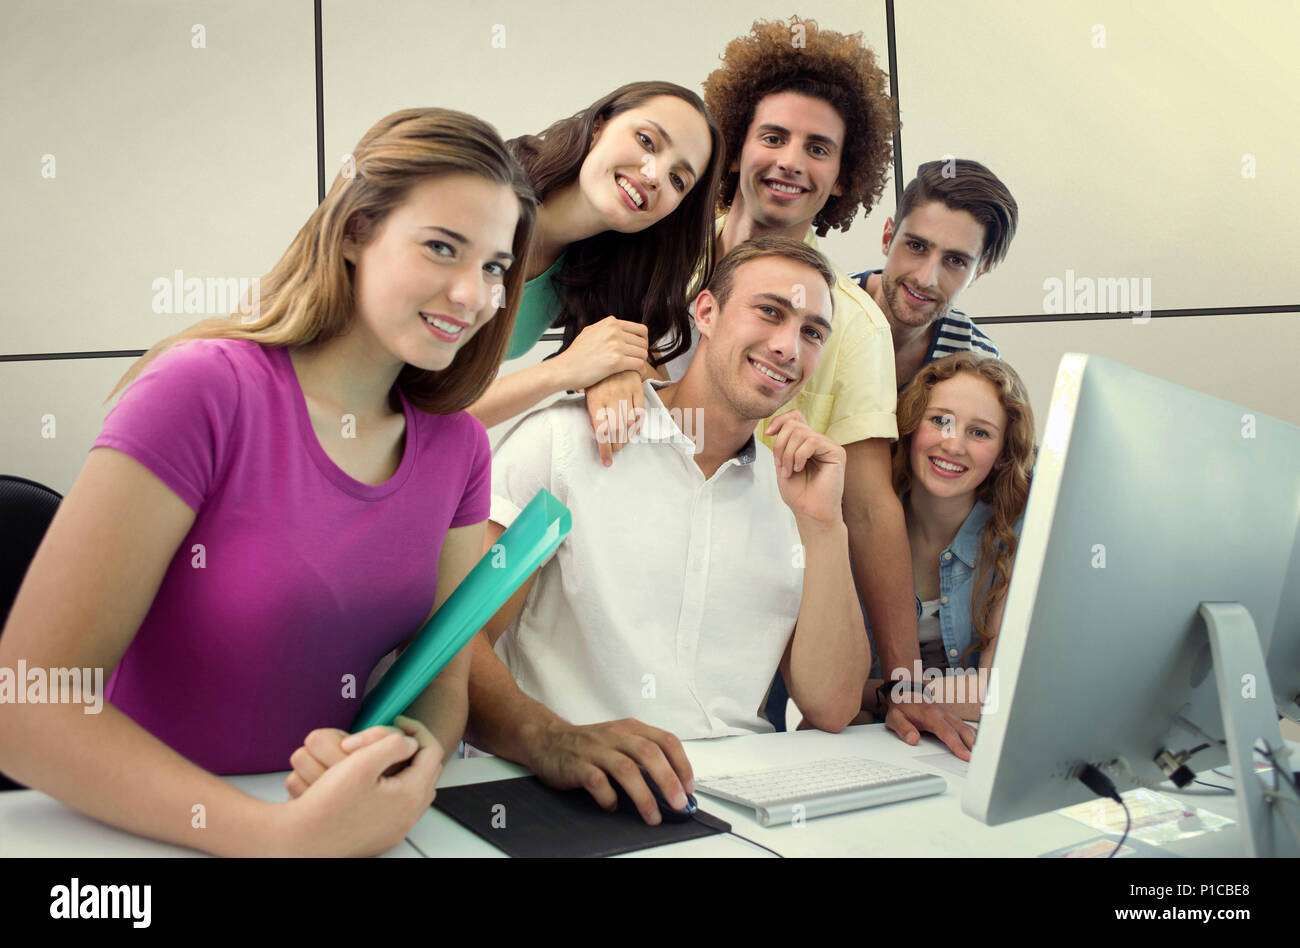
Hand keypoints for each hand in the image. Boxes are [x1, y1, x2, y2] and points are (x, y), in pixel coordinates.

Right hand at [278, 721, 441, 855]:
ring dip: (403, 769)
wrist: (300, 840)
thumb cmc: (326, 806)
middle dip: (411, 750)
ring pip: (413, 790)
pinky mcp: (381, 836)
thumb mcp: (362, 762)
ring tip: (380, 756)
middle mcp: (407, 817)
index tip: (398, 721)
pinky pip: (397, 807)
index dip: (416, 730)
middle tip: (389, 738)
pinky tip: (371, 780)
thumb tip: (409, 743)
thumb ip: (393, 744)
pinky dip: (391, 788)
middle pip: (426, 772)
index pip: (432, 752)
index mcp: (409, 796)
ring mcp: (395, 829)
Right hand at [529, 718, 693, 825]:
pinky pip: (597, 782)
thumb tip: (673, 786)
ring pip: (626, 769)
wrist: (547, 739)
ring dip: (644, 795)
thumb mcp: (620, 740)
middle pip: (649, 754)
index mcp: (631, 728)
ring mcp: (595, 749)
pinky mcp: (577, 765)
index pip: (666, 741)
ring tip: (652, 816)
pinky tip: (612, 806)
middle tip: (679, 804)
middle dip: (668, 781)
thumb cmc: (588, 745)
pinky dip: (609, 797)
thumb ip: (643, 756)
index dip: (682, 764)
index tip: (688, 787)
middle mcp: (616, 735)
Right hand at [555, 316, 648, 392]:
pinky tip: (638, 374)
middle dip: (642, 353)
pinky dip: (641, 371)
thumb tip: (617, 328)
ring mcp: (615, 345)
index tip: (639, 350)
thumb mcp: (590, 332)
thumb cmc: (575, 356)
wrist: (564, 369)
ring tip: (636, 369)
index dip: (642, 341)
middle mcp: (614, 331)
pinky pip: (639, 364)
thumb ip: (605, 329)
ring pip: (643, 353)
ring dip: (642, 362)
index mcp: (610, 323)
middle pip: (643, 342)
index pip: (640, 329)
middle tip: (638, 361)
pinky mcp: (616, 361)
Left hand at [585, 369, 645, 465]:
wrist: (609, 352)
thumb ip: (593, 412)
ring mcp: (625, 391)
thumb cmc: (597, 377)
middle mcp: (610, 396)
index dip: (605, 449)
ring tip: (623, 443)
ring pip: (629, 424)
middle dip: (616, 446)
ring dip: (627, 439)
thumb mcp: (588, 392)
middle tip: (615, 450)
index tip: (607, 460)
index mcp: (595, 399)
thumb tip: (599, 436)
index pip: (601, 431)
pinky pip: (640, 412)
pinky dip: (638, 425)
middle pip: (616, 431)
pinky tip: (633, 431)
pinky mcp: (637, 387)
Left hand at [765, 410, 846, 526]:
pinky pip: (812, 441)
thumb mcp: (782, 463)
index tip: (768, 433)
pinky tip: (799, 469)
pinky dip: (799, 456)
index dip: (779, 420)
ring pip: (800, 432)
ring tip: (788, 471)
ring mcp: (828, 445)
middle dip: (780, 445)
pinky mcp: (837, 452)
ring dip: (787, 454)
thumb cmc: (798, 493)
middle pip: (793, 424)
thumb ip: (782, 443)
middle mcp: (818, 441)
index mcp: (806, 442)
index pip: (795, 416)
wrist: (810, 512)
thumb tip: (776, 426)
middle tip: (780, 466)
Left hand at [883, 701, 976, 761]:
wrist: (905, 693)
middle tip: (980, 761)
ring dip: (977, 742)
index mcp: (931, 715)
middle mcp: (944, 715)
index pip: (947, 733)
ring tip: (984, 757)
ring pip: (968, 729)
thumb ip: (903, 729)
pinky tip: (981, 746)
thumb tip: (913, 739)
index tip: (965, 756)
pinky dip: (976, 737)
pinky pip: (967, 727)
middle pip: (963, 731)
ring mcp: (950, 716)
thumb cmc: (901, 708)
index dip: (957, 745)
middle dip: (973, 746)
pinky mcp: (953, 719)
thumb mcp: (894, 718)